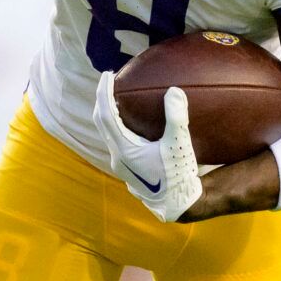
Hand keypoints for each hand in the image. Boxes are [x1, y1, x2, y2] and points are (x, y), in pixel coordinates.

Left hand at [93, 73, 202, 222]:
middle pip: (101, 122)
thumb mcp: (179, 145)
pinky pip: (116, 141)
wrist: (176, 205)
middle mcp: (116, 157)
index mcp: (123, 149)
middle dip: (103, 100)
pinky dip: (117, 126)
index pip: (106, 114)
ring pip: (107, 133)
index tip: (108, 75)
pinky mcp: (127, 169)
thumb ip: (176, 118)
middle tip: (109, 82)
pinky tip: (131, 123)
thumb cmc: (177, 177)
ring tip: (118, 99)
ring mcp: (120, 165)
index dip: (104, 92)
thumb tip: (174, 90)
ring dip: (109, 114)